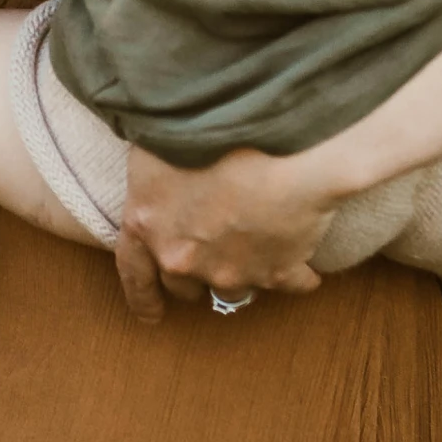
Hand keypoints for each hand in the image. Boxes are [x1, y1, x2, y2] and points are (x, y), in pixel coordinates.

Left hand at [111, 138, 335, 326]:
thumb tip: (157, 177)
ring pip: (235, 287)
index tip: (151, 315)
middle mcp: (183, 257)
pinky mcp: (277, 271)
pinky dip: (299, 274)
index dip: (142, 297)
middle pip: (185, 285)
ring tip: (261, 249)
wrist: (275, 138)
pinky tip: (307, 264)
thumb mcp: (161, 144)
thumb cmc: (212, 126)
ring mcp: (230, 269)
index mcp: (146, 224)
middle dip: (197, 276)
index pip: (134, 272)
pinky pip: (291, 283)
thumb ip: (155, 176)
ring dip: (245, 272)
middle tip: (214, 259)